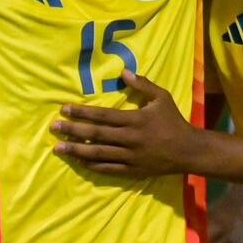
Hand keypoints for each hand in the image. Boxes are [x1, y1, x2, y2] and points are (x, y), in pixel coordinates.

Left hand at [52, 71, 196, 176]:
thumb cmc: (174, 121)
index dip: (82, 112)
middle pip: (96, 134)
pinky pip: (109, 168)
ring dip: (77, 150)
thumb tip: (123, 72)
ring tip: (58, 148)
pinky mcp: (132, 170)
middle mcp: (129, 138)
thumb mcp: (162, 98)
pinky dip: (93, 165)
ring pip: (98, 153)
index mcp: (135, 120)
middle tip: (54, 128)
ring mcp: (130, 156)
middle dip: (73, 131)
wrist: (188, 150)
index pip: (102, 115)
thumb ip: (143, 85)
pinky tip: (80, 162)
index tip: (64, 109)